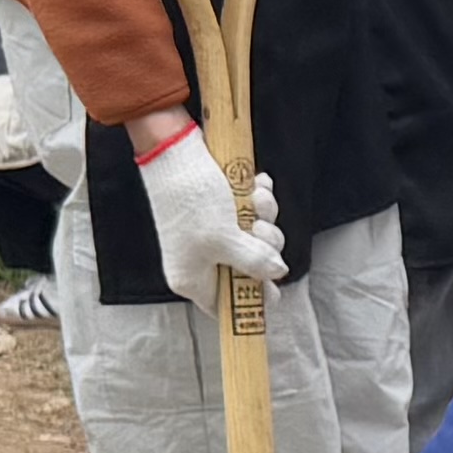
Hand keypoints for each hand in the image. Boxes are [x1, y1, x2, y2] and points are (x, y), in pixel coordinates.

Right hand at [134, 126, 284, 310]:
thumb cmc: (191, 200)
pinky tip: (255, 185)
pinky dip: (257, 198)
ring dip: (264, 215)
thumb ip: (254, 262)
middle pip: (250, 267)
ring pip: (256, 236)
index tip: (274, 287)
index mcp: (192, 277)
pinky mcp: (223, 208)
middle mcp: (202, 258)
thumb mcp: (225, 239)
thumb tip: (278, 273)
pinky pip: (252, 211)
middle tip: (259, 228)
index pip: (227, 304)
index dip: (253, 298)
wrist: (174, 148)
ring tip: (255, 198)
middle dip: (264, 245)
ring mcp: (213, 231)